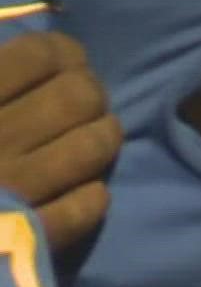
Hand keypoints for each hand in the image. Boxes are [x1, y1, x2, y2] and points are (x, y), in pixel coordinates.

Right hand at [0, 32, 120, 248]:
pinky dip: (92, 197)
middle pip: (78, 95)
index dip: (64, 53)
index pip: (39, 54)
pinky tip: (86, 192)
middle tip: (82, 100)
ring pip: (94, 146)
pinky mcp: (27, 237)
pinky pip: (86, 206)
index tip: (65, 61)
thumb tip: (32, 48)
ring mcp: (12, 190)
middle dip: (90, 94)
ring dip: (102, 138)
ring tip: (92, 138)